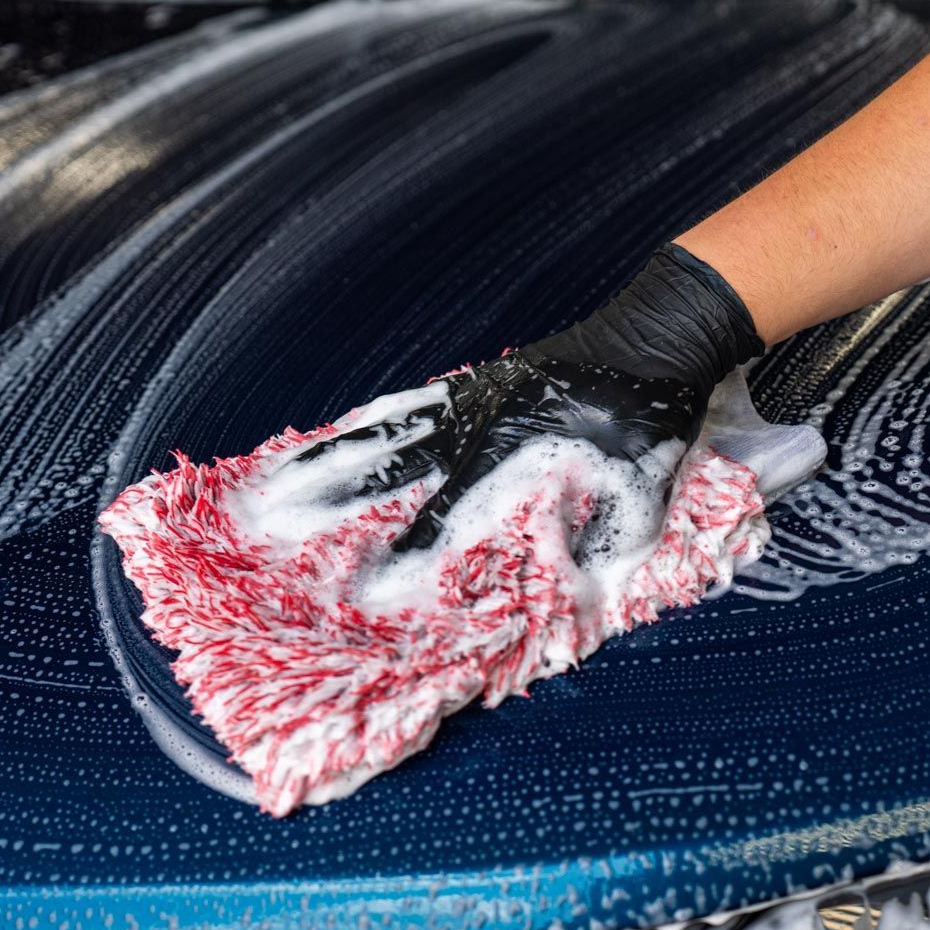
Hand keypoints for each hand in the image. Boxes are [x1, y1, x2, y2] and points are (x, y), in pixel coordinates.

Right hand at [297, 245, 762, 548]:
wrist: (656, 335)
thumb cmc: (650, 416)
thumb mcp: (644, 491)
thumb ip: (609, 540)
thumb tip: (582, 595)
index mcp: (508, 457)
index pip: (442, 519)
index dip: (403, 556)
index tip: (363, 589)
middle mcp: (475, 429)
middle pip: (386, 472)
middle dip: (327, 504)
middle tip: (272, 526)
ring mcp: (472, 402)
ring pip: (385, 436)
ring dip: (331, 463)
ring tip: (279, 485)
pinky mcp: (479, 384)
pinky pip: (411, 406)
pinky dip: (371, 424)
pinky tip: (346, 436)